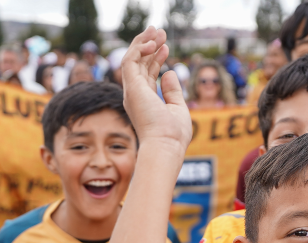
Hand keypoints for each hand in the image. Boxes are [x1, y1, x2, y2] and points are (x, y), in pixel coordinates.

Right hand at [120, 27, 191, 148]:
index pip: (147, 74)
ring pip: (132, 59)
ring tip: (157, 31)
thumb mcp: (177, 108)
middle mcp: (135, 95)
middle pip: (138, 64)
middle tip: (159, 31)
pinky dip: (140, 48)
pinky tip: (153, 43)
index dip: (155, 58)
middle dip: (149, 45)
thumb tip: (169, 72)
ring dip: (144, 42)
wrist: (166, 146)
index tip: (166, 47)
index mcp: (144, 101)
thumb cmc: (173, 134)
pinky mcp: (131, 87)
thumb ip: (172, 91)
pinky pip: (130, 60)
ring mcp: (132, 91)